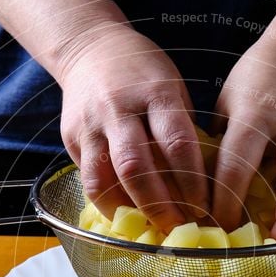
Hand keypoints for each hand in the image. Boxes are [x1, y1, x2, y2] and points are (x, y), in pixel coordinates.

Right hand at [58, 24, 208, 232]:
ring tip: (150, 228)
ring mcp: (91, 124)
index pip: (177, 144)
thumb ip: (182, 132)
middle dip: (160, 204)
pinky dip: (108, 203)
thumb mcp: (173, 89)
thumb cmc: (144, 74)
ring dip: (130, 209)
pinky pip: (89, 179)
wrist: (90, 48)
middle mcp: (119, 108)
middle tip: (179, 226)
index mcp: (156, 92)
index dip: (192, 182)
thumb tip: (200, 186)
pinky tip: (126, 215)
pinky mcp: (72, 138)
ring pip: (105, 178)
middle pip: (137, 166)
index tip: (204, 207)